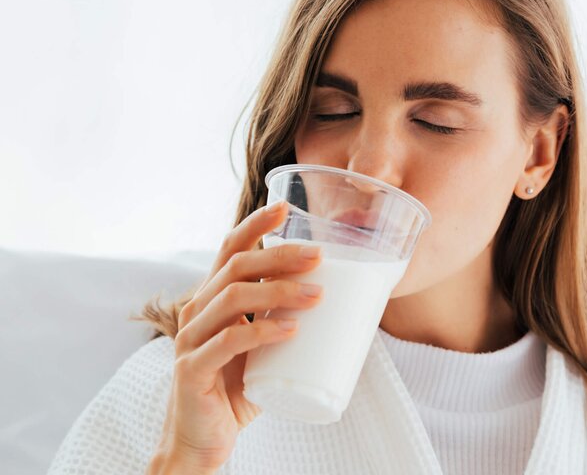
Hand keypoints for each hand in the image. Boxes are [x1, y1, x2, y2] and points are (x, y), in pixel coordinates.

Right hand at [150, 201, 322, 472]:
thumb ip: (282, 321)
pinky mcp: (192, 369)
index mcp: (213, 299)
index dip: (255, 225)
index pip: (229, 249)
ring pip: (234, 298)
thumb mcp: (261, 347)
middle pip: (236, 267)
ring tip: (317, 296)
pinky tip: (291, 330)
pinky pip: (229, 341)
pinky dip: (263, 332)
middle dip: (280, 256)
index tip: (286, 208)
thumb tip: (334, 303)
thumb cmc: (236, 389)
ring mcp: (191, 339)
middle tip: (319, 256)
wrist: (203, 439)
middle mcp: (197, 311)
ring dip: (279, 291)